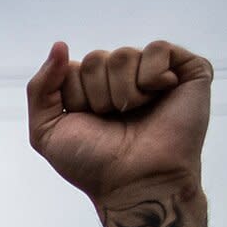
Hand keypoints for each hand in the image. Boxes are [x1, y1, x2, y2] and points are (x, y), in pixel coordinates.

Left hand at [27, 39, 210, 211]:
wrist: (134, 182)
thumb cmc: (93, 163)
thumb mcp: (46, 131)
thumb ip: (39, 88)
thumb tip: (60, 45)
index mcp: (92, 89)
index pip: (72, 68)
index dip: (75, 98)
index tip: (89, 123)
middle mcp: (123, 79)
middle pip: (96, 59)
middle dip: (98, 96)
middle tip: (115, 121)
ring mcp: (155, 73)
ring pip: (123, 55)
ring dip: (123, 92)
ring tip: (136, 114)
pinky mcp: (186, 70)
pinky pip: (158, 48)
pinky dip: (152, 76)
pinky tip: (161, 95)